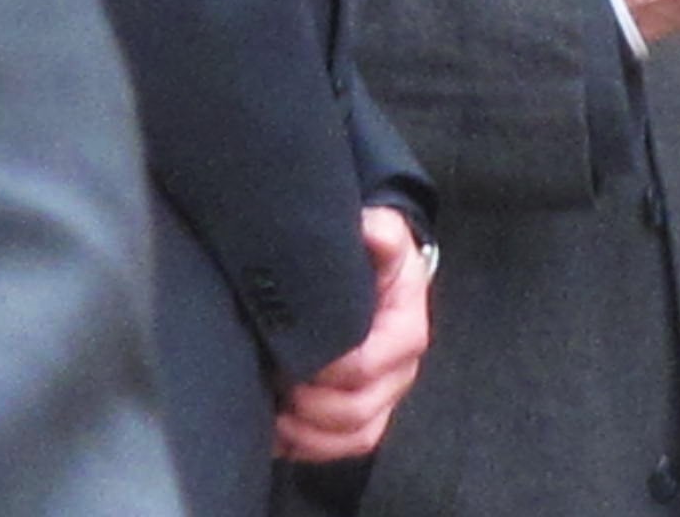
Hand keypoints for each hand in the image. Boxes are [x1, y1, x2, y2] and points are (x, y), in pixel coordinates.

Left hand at [273, 206, 432, 461]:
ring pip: (352, 438)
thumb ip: (382, 233)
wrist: (383, 274)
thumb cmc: (378, 258)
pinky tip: (277, 431)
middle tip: (273, 380)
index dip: (321, 368)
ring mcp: (384, 400)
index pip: (363, 366)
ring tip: (273, 410)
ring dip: (307, 433)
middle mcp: (401, 374)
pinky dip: (307, 447)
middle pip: (356, 411)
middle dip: (308, 404)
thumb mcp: (385, 235)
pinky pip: (342, 449)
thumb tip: (370, 230)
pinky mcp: (365, 416)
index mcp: (406, 334)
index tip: (285, 353)